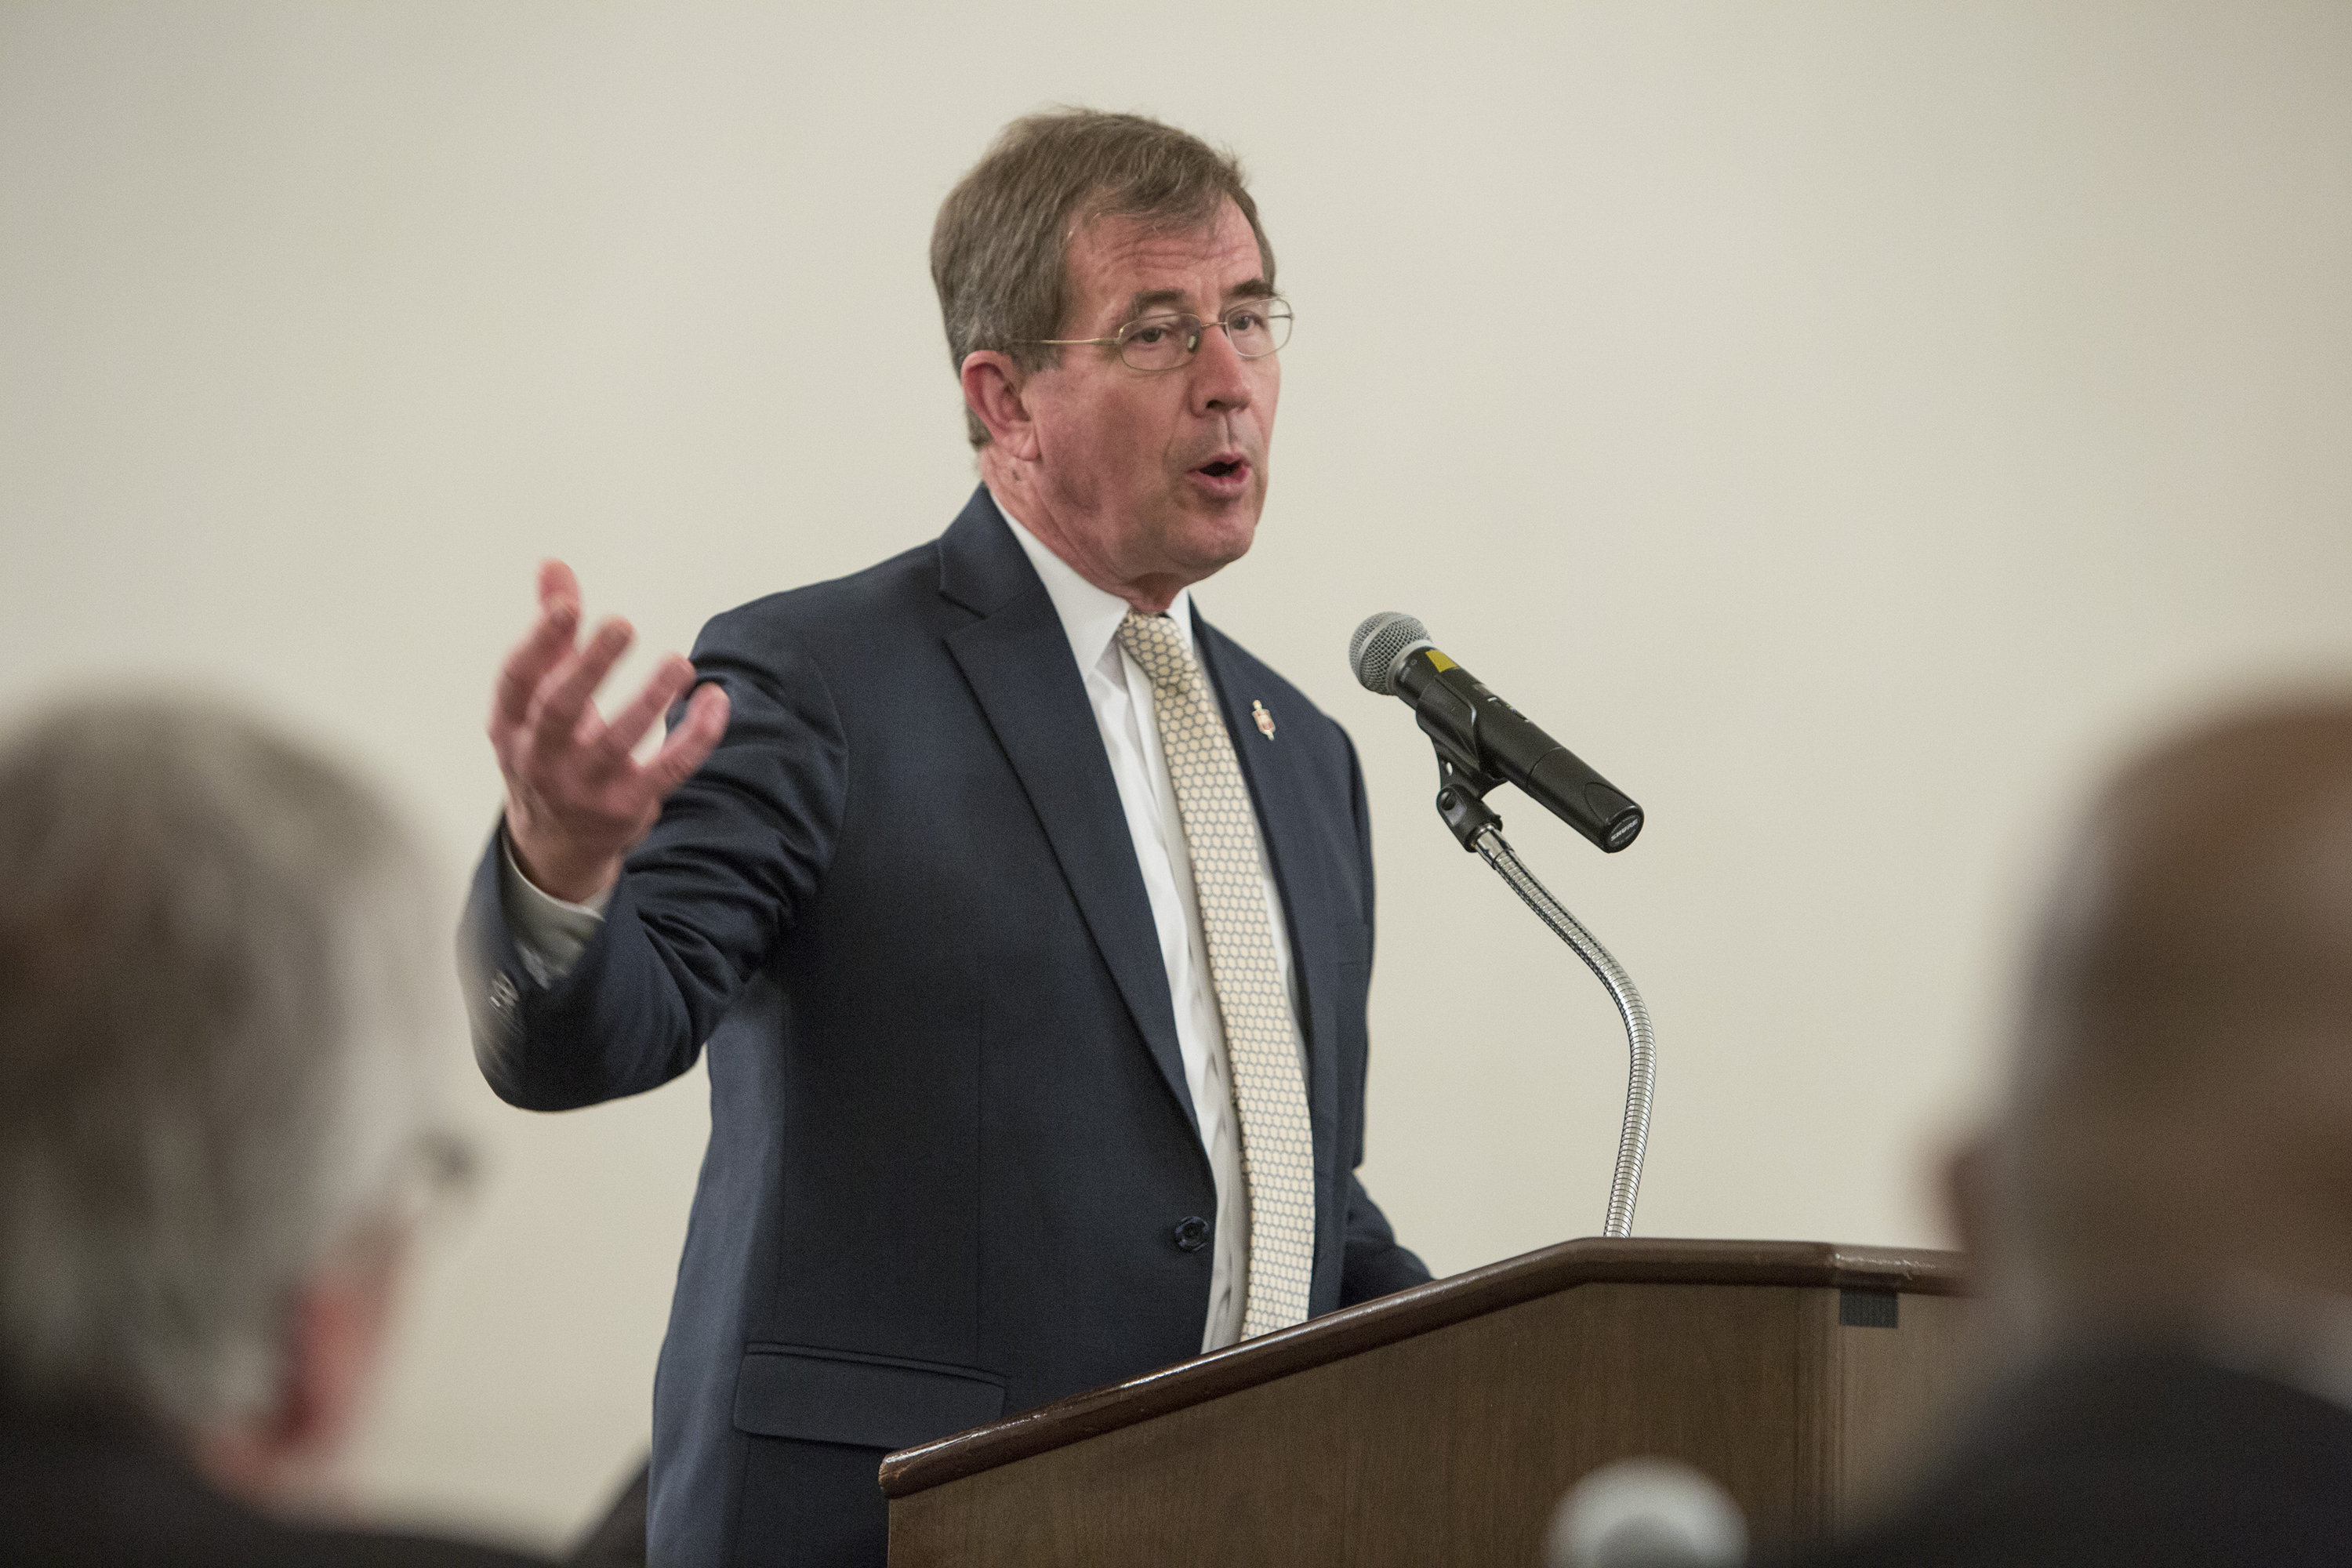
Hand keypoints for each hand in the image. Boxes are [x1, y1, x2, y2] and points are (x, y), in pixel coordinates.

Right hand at [488, 561, 730, 902]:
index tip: (567, 605)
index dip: (538, 642)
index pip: (517, 680)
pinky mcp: (628, 807)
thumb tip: (553, 564)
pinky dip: (694, 736)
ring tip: (679, 662)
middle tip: (622, 624)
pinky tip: (714, 701)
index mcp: (511, 725)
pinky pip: (667, 770)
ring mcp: (583, 788)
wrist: (557, 843)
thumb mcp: (538, 699)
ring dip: (651, 699)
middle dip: (590, 666)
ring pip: (617, 743)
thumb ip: (553, 633)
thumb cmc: (550, 751)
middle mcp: (540, 759)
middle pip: (560, 711)